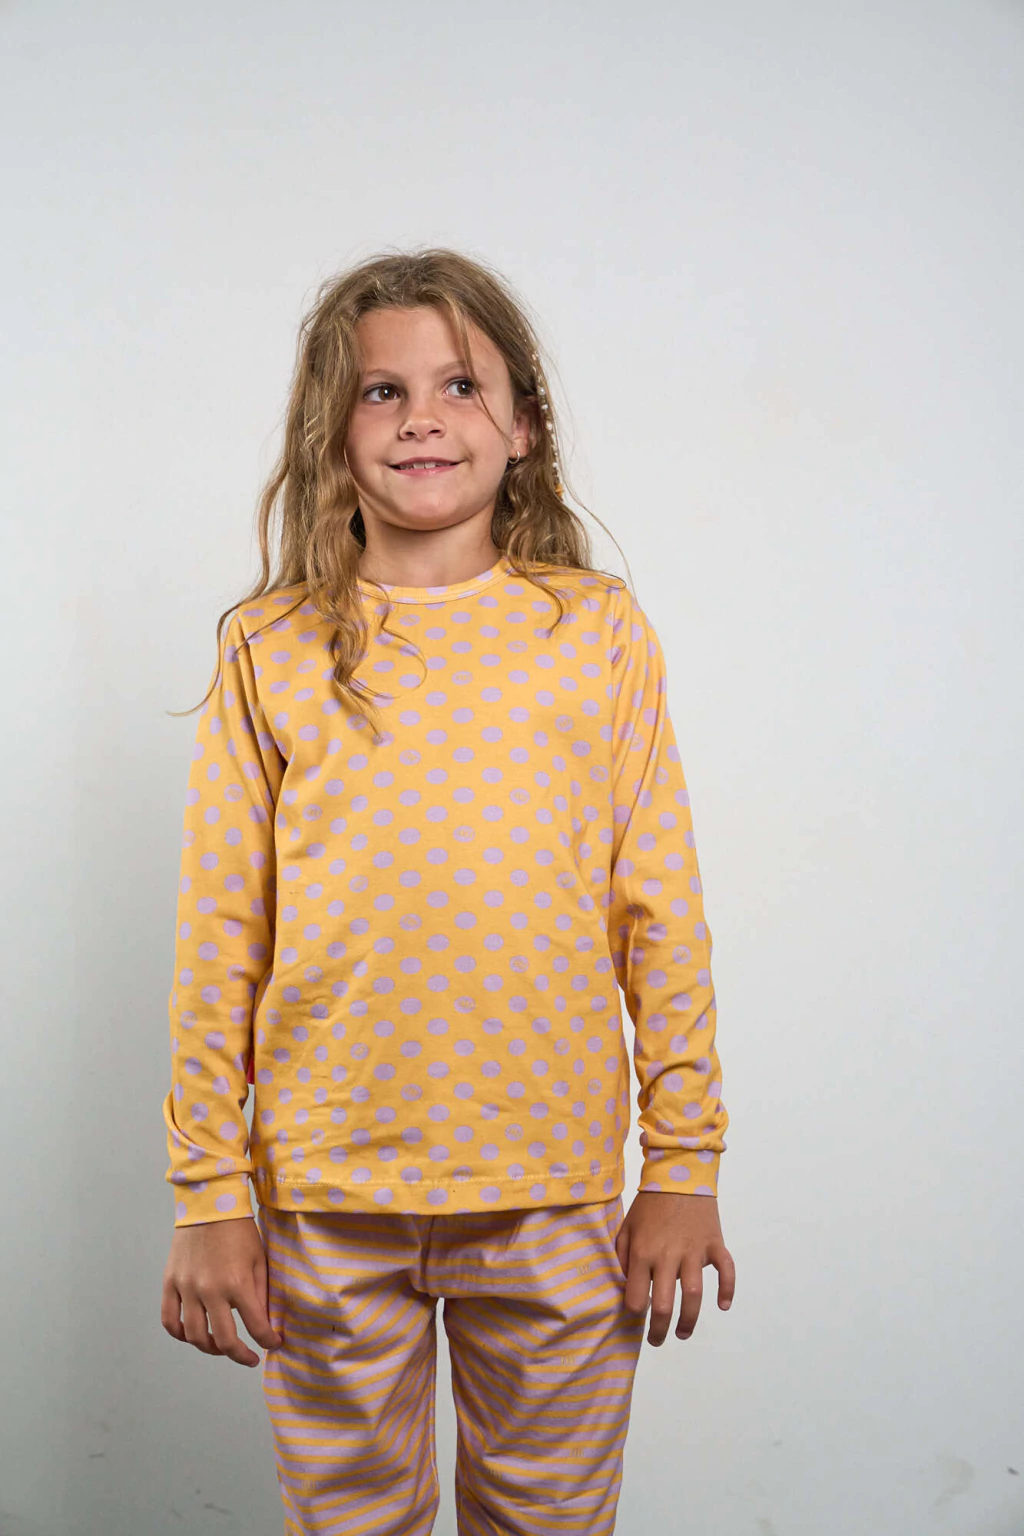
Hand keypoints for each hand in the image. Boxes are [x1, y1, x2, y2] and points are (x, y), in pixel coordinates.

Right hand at [161, 1214, 282, 1367]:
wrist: (209, 1205)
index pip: (256, 1326)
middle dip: (240, 1355)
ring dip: (210, 1348)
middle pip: (223, 1341)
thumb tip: (266, 1322)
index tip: (273, 1343)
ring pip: (194, 1336)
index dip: (268, 1341)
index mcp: (237, 1283)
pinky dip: (180, 1334)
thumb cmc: (239, 1231)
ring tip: (222, 1346)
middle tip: (250, 1357)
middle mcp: (210, 1290)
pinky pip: (170, 1320)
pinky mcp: (170, 1283)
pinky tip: (193, 1334)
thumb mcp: (259, 1259)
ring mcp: (187, 1288)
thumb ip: (261, 1293)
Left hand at [615, 1190, 734, 1346]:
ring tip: (682, 1334)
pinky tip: (723, 1305)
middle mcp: (668, 1256)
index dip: (635, 1312)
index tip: (637, 1316)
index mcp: (643, 1252)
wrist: (679, 1175)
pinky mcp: (714, 1244)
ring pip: (694, 1295)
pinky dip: (727, 1290)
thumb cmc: (649, 1204)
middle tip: (657, 1340)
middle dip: (659, 1330)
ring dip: (689, 1321)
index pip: (637, 1297)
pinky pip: (726, 1271)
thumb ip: (622, 1257)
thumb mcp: (626, 1227)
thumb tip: (627, 1286)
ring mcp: (694, 1251)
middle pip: (665, 1305)